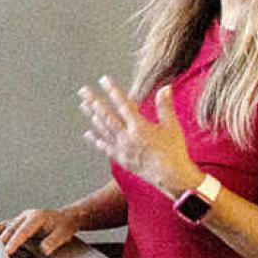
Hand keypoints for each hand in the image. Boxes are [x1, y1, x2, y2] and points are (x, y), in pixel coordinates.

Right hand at [0, 206, 83, 256]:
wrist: (67, 218)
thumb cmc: (64, 225)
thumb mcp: (64, 233)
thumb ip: (54, 241)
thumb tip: (44, 249)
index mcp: (36, 217)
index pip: (22, 231)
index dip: (14, 242)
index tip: (8, 251)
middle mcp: (26, 216)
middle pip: (10, 229)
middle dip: (2, 241)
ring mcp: (21, 219)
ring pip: (5, 227)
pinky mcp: (18, 223)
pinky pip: (5, 227)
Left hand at [81, 77, 199, 195]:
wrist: (172, 176)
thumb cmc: (174, 151)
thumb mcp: (172, 126)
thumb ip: (165, 106)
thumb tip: (165, 87)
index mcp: (140, 127)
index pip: (123, 104)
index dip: (113, 91)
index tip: (103, 80)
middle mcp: (127, 137)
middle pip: (107, 115)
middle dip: (94, 101)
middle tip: (83, 91)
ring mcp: (122, 148)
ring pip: (103, 129)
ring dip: (92, 116)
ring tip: (83, 105)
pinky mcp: (121, 159)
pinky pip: (105, 147)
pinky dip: (96, 140)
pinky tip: (87, 133)